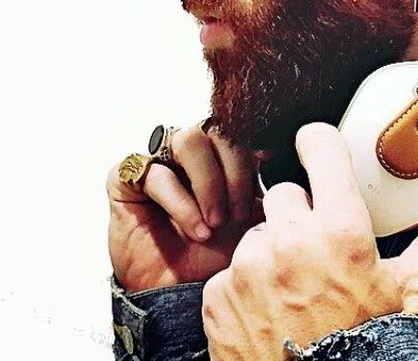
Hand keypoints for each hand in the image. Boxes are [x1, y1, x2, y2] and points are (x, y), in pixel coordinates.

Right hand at [106, 122, 263, 292]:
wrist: (179, 292)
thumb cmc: (217, 253)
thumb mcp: (255, 218)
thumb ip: (270, 186)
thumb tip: (291, 162)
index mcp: (221, 151)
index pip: (241, 126)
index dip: (256, 141)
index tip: (269, 162)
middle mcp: (191, 150)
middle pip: (218, 130)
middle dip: (235, 171)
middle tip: (241, 213)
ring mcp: (158, 159)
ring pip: (189, 140)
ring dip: (208, 182)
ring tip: (216, 222)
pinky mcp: (126, 177)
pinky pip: (154, 172)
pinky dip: (180, 201)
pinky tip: (196, 229)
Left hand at [201, 122, 417, 359]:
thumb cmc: (367, 346)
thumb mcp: (409, 295)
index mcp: (339, 231)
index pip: (319, 146)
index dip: (318, 143)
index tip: (316, 148)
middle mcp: (289, 242)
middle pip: (284, 194)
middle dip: (299, 215)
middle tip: (316, 249)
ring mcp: (248, 268)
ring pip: (257, 233)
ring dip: (271, 252)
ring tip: (293, 286)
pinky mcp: (218, 296)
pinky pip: (230, 271)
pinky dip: (245, 285)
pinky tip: (268, 309)